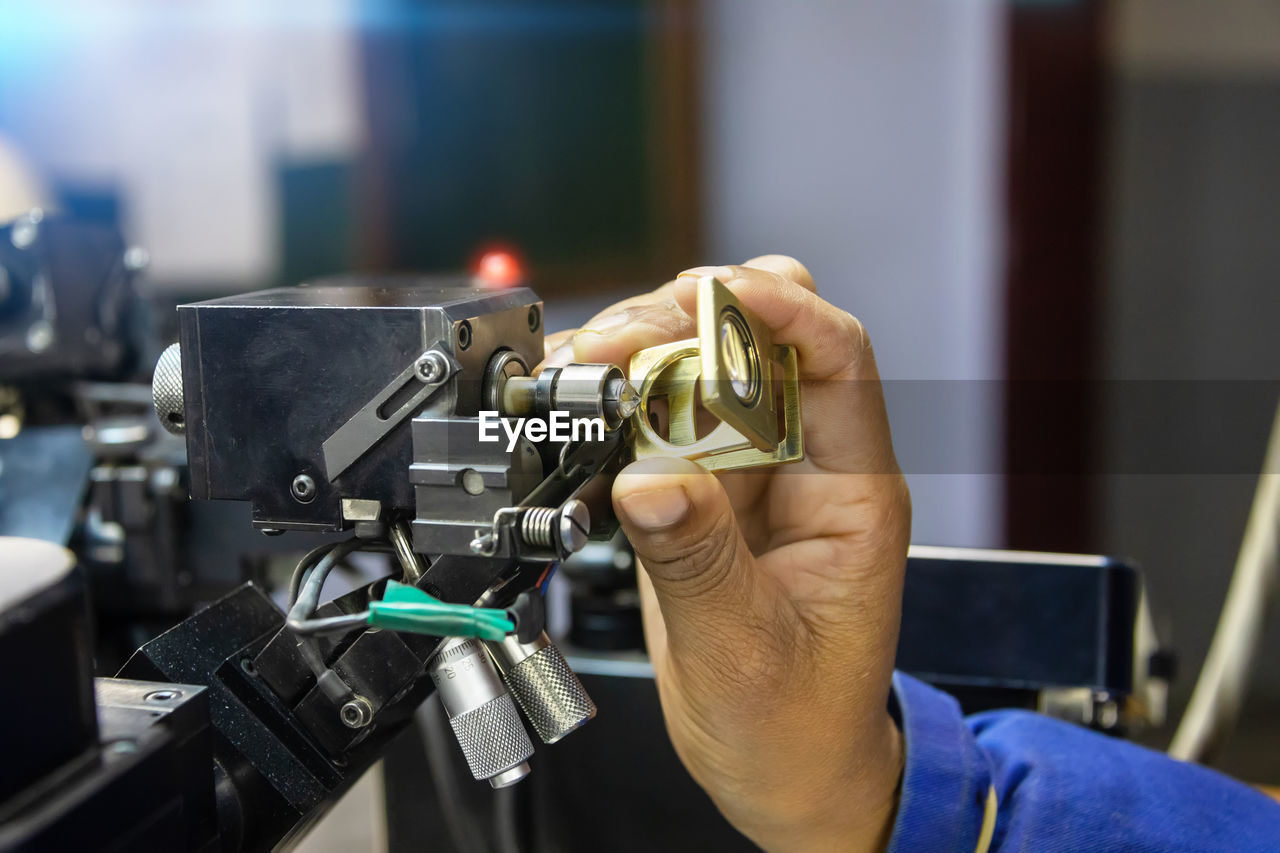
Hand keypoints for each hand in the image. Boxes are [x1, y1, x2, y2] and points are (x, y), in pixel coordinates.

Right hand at [546, 256, 909, 851]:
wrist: (783, 769)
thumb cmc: (796, 723)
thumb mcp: (747, 651)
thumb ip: (699, 562)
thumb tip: (649, 480)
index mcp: (850, 495)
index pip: (839, 362)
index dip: (784, 310)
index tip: (719, 292)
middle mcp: (802, 470)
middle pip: (763, 345)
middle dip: (693, 319)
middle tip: (624, 340)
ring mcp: (748, 480)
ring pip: (703, 373)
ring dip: (644, 355)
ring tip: (588, 369)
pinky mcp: (700, 500)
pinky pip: (658, 427)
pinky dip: (616, 408)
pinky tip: (582, 410)